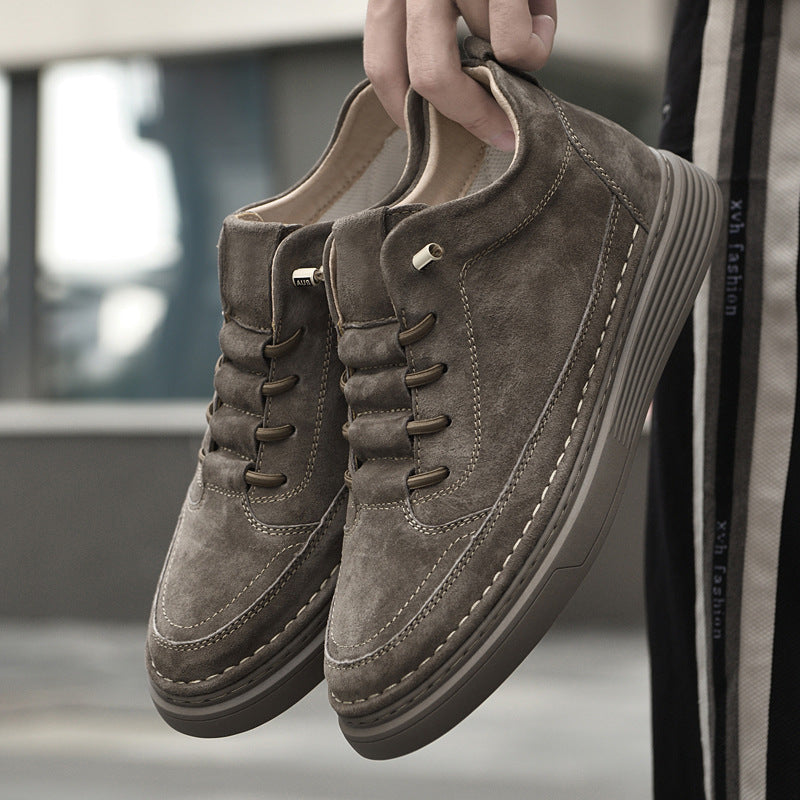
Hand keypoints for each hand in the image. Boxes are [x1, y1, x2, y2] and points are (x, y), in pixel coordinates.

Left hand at [364, 0, 556, 151]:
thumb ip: (440, 41)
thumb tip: (459, 109)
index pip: (382, 66)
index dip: (404, 113)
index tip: (432, 138)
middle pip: (425, 76)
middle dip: (465, 115)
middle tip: (497, 130)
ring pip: (478, 55)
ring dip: (511, 64)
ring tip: (529, 38)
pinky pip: (514, 44)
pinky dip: (537, 47)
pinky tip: (542, 22)